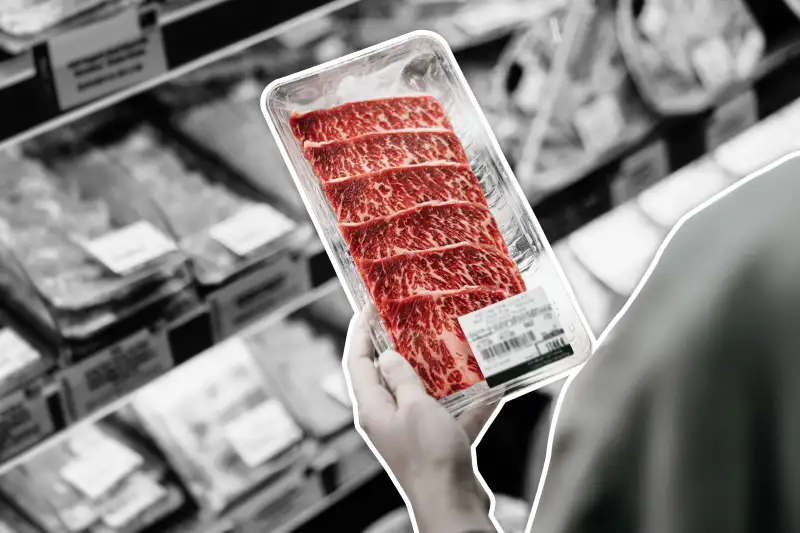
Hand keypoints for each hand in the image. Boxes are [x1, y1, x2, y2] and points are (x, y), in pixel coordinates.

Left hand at [345, 309, 498, 532]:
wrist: (454, 505)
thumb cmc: (429, 456)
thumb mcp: (414, 407)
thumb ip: (401, 379)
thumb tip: (386, 355)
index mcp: (373, 409)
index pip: (357, 362)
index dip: (360, 331)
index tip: (369, 306)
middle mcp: (388, 419)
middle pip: (387, 375)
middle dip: (399, 347)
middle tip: (412, 319)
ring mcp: (413, 433)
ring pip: (422, 394)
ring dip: (438, 373)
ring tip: (453, 344)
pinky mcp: (438, 445)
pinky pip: (451, 416)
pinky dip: (469, 404)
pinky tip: (492, 387)